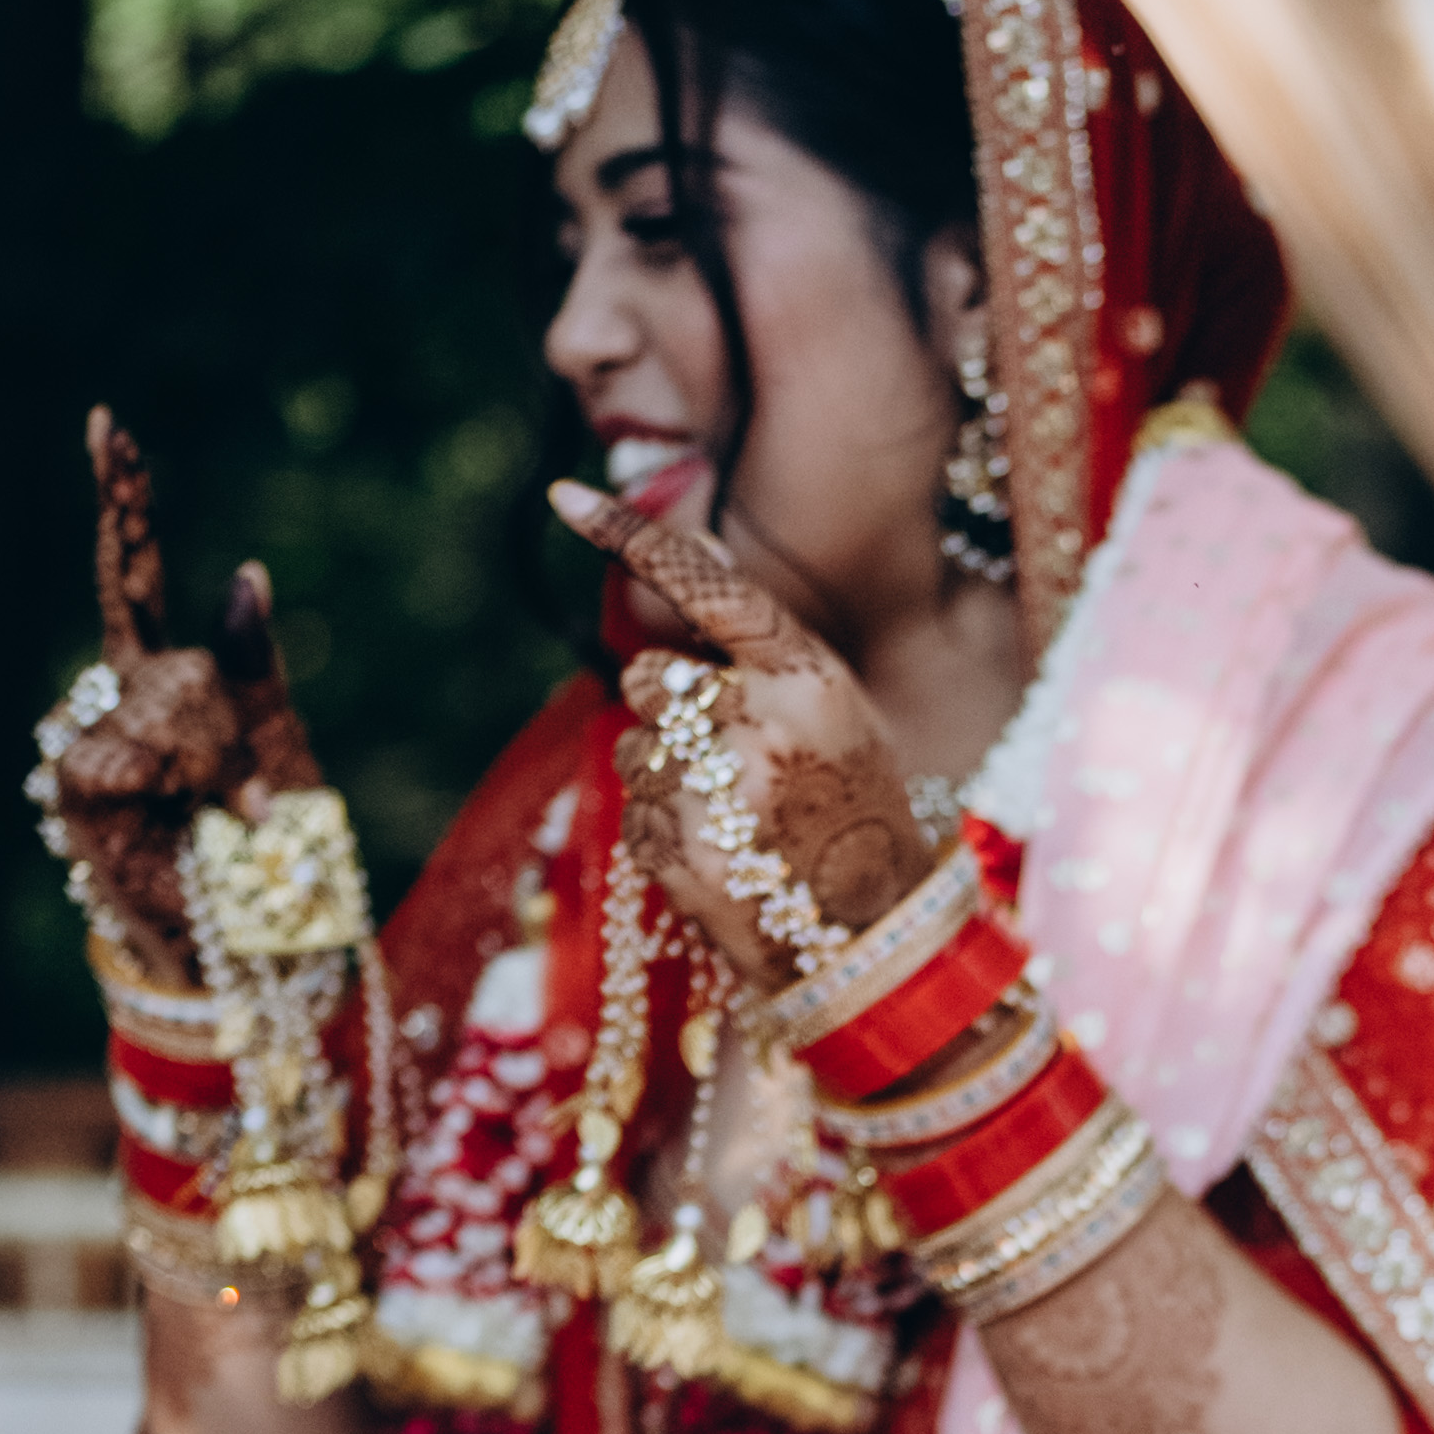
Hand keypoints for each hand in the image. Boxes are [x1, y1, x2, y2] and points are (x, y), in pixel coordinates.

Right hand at [40, 412, 320, 986]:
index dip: (124, 500)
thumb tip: (248, 571)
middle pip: (166, 644)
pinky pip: (132, 753)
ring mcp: (91, 738)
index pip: (139, 571)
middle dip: (223, 720)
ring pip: (162, 698)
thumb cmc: (271, 864)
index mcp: (172, 676)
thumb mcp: (287, 755)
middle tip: (254, 800)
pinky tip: (188, 821)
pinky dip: (180, 788)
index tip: (106, 422)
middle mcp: (118, 695)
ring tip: (230, 823)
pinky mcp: (78, 786)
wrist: (248, 957)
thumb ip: (258, 670)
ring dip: (214, 762)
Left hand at [552, 480, 929, 980]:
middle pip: (649, 674)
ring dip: (667, 772)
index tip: (563, 495)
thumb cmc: (852, 807)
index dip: (631, 537)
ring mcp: (716, 792)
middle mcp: (761, 725)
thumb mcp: (833, 707)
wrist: (870, 938)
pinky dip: (667, 826)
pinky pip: (634, 806)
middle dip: (672, 708)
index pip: (708, 587)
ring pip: (633, 744)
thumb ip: (760, 636)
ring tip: (735, 815)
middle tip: (732, 758)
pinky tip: (721, 853)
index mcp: (809, 678)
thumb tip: (689, 542)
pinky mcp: (677, 850)